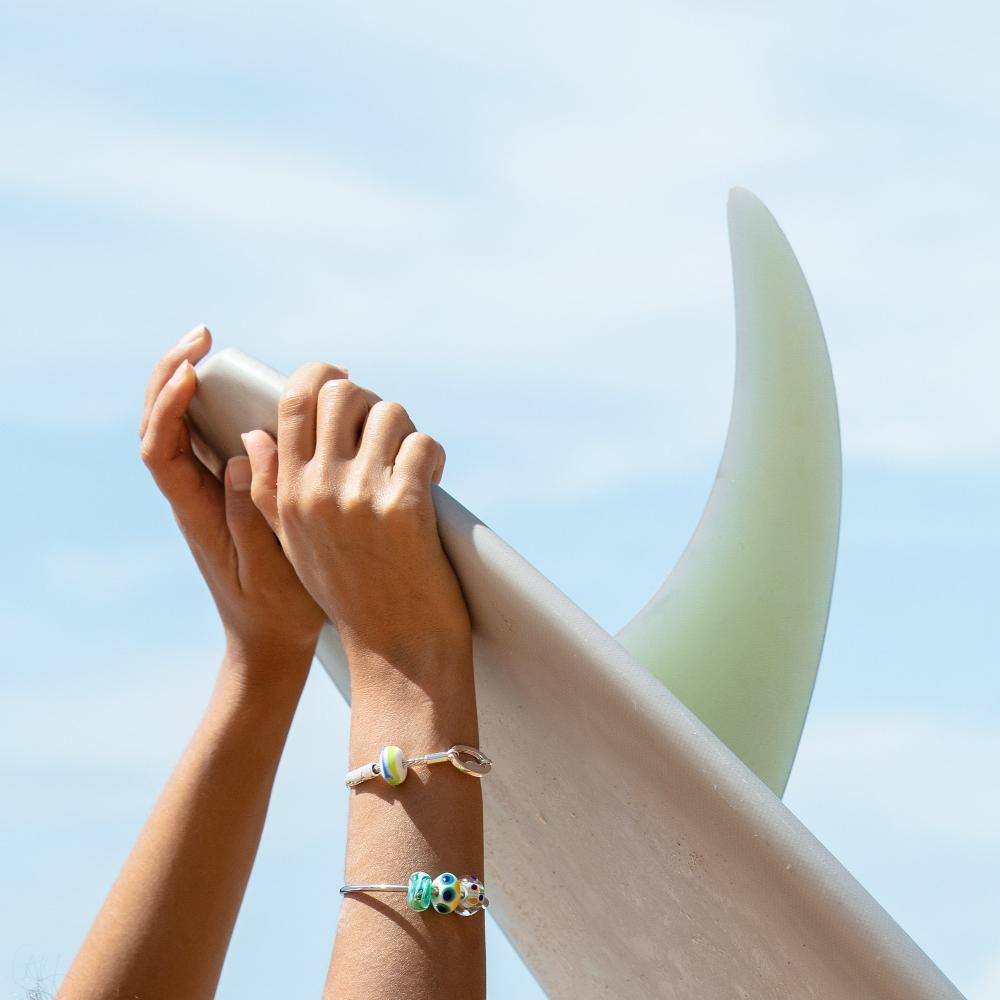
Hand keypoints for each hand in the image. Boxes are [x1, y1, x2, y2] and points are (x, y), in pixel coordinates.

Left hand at [139, 329, 328, 680]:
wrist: (271, 640)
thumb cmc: (273, 611)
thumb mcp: (267, 569)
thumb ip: (250, 514)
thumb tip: (238, 453)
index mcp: (194, 512)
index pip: (160, 448)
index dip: (166, 405)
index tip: (192, 372)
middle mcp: (194, 494)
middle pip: (160, 424)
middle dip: (171, 373)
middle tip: (203, 335)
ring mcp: (210, 491)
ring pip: (182, 426)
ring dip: (190, 381)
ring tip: (213, 346)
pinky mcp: (230, 491)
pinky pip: (213, 438)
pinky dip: (220, 405)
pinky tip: (246, 387)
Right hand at [240, 363, 471, 682]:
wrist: (399, 653)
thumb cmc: (352, 595)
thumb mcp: (296, 545)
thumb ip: (271, 490)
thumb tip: (253, 434)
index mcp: (288, 494)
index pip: (294, 401)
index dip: (322, 376)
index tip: (346, 381)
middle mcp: (317, 490)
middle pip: (343, 393)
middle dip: (372, 402)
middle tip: (389, 430)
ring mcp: (360, 499)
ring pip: (390, 414)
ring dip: (408, 432)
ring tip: (412, 464)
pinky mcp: (405, 509)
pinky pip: (423, 445)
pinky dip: (434, 458)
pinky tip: (433, 483)